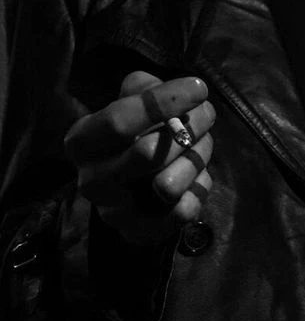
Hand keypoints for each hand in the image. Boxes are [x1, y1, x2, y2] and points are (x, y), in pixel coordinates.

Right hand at [64, 71, 214, 244]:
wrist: (131, 188)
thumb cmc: (134, 135)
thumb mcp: (130, 103)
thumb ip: (142, 88)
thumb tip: (166, 91)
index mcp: (81, 143)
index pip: (118, 122)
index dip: (162, 102)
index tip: (199, 88)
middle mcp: (91, 181)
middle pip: (148, 153)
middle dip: (188, 128)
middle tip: (207, 114)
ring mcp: (114, 212)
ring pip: (169, 185)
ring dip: (196, 159)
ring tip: (200, 147)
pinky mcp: (141, 232)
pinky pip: (183, 210)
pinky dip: (198, 188)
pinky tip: (196, 176)